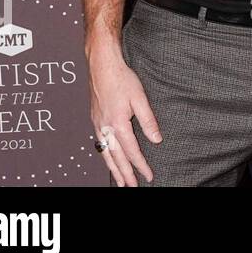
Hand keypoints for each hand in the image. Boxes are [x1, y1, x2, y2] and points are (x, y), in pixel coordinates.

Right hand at [87, 35, 159, 186]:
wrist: (102, 66)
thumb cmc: (122, 79)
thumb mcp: (140, 98)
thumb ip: (148, 120)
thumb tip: (156, 139)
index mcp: (118, 124)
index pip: (132, 151)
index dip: (140, 165)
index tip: (148, 176)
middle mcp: (105, 128)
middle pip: (116, 158)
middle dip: (125, 174)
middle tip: (132, 187)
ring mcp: (98, 125)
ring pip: (105, 153)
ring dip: (113, 169)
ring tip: (120, 181)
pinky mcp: (95, 120)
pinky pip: (99, 144)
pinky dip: (105, 156)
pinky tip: (109, 159)